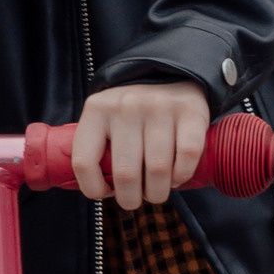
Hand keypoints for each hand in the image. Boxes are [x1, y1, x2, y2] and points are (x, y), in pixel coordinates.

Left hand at [71, 79, 211, 211]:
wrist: (170, 74)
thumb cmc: (133, 113)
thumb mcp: (105, 120)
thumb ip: (97, 149)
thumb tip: (99, 189)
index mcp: (97, 110)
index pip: (84, 162)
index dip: (93, 189)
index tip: (106, 193)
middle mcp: (126, 106)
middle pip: (126, 173)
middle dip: (131, 199)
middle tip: (136, 199)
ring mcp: (159, 107)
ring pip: (157, 170)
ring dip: (158, 192)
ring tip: (156, 191)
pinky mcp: (190, 111)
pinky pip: (187, 156)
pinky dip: (182, 176)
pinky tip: (176, 177)